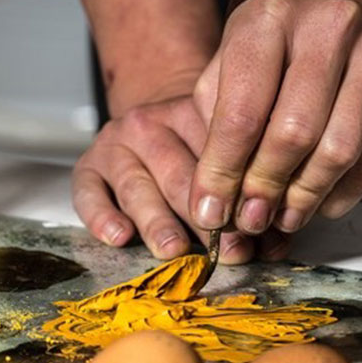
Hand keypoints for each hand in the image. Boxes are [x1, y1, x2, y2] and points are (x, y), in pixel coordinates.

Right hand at [72, 95, 293, 262]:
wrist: (150, 129)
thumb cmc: (196, 153)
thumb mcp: (225, 157)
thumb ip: (249, 197)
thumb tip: (274, 243)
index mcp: (195, 113)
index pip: (218, 154)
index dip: (239, 196)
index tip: (256, 229)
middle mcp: (151, 124)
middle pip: (178, 173)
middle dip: (204, 218)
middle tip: (224, 249)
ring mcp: (116, 144)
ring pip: (136, 185)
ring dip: (157, 221)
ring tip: (173, 249)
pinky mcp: (87, 166)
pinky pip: (89, 192)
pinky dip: (101, 216)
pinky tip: (119, 237)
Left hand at [189, 0, 361, 234]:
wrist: (345, 1)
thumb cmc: (275, 44)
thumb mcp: (230, 63)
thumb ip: (214, 125)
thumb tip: (212, 202)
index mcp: (270, 21)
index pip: (242, 113)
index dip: (223, 172)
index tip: (210, 211)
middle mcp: (328, 30)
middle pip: (293, 133)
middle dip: (266, 187)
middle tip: (249, 219)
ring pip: (339, 150)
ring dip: (306, 196)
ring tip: (282, 217)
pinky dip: (344, 192)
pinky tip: (319, 204)